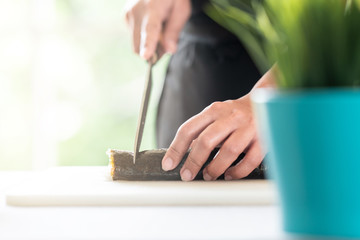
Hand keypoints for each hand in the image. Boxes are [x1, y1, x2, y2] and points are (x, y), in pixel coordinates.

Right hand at [125, 0, 190, 59]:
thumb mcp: (181, 10)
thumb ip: (174, 31)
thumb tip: (169, 50)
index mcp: (153, 8)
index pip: (150, 30)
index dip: (148, 44)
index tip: (145, 56)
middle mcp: (136, 12)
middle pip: (139, 44)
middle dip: (152, 53)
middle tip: (167, 45)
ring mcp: (128, 15)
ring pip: (136, 44)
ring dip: (148, 46)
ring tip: (161, 32)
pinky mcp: (125, 17)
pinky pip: (134, 37)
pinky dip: (144, 39)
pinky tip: (153, 27)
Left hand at [161, 69, 275, 180]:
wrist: (266, 101)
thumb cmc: (235, 114)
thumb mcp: (216, 115)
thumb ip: (201, 131)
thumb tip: (183, 154)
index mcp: (214, 110)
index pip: (189, 129)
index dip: (176, 149)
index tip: (168, 164)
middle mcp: (231, 117)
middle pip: (207, 140)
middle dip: (194, 161)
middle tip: (186, 175)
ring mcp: (248, 127)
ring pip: (229, 150)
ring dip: (215, 167)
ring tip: (208, 176)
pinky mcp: (264, 139)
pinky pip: (250, 159)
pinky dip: (238, 171)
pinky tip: (229, 175)